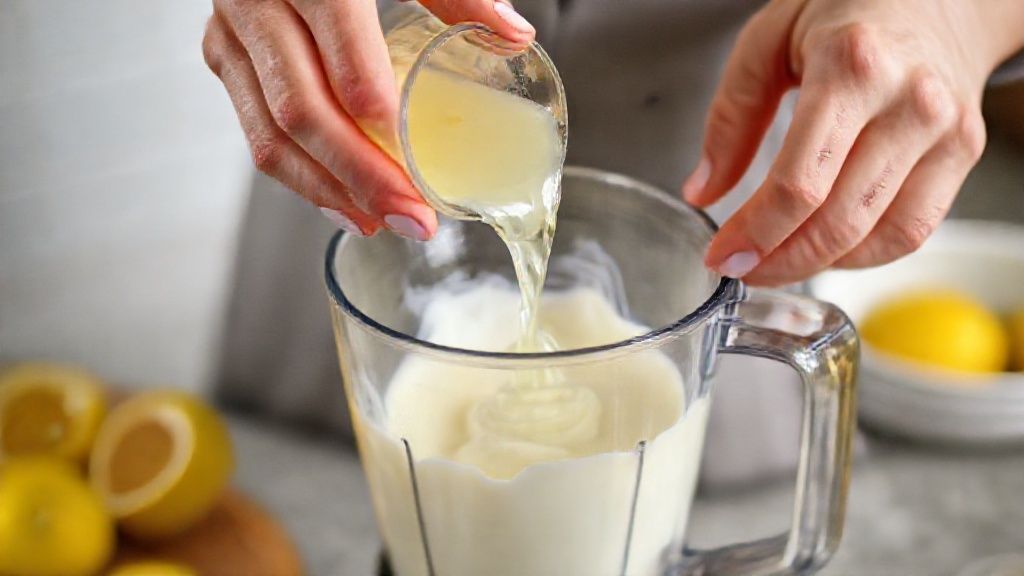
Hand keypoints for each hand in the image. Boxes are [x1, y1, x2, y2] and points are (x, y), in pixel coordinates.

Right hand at [203, 0, 534, 238]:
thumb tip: (514, 36)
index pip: (343, 64)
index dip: (379, 131)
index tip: (419, 179)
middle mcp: (258, 4)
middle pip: (302, 113)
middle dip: (360, 179)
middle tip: (411, 220)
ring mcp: (234, 33)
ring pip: (268, 135)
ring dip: (326, 192)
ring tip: (379, 225)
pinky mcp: (225, 55)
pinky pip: (255, 131)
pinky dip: (300, 176)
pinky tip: (341, 202)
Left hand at [683, 0, 1023, 284]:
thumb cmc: (849, 10)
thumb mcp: (769, 39)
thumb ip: (731, 115)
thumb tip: (704, 189)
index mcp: (850, 66)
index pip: (799, 183)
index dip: (754, 234)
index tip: (722, 256)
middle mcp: (906, 101)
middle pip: (837, 220)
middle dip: (779, 260)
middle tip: (741, 268)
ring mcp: (942, 131)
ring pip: (877, 236)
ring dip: (817, 265)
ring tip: (776, 262)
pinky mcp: (962, 153)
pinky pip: (913, 230)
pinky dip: (864, 255)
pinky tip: (827, 249)